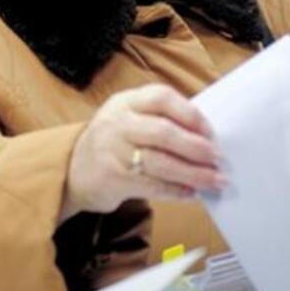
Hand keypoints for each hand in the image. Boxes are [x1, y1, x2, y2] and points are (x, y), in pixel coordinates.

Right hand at [60, 84, 224, 221]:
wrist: (71, 170)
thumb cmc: (113, 144)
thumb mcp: (128, 120)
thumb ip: (159, 120)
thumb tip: (206, 138)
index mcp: (125, 102)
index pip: (161, 97)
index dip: (190, 113)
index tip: (210, 131)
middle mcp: (117, 123)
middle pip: (164, 132)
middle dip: (196, 147)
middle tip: (217, 159)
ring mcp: (113, 151)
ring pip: (162, 162)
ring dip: (194, 173)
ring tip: (214, 180)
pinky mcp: (113, 178)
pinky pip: (153, 185)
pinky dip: (177, 190)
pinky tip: (191, 193)